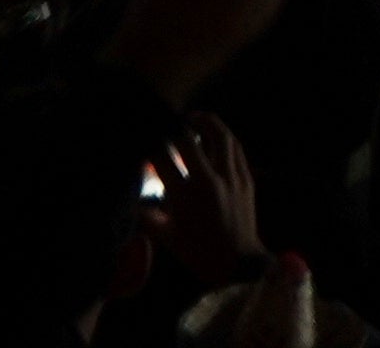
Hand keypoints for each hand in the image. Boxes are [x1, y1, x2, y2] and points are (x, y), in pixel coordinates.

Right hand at [158, 111, 262, 284]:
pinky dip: (225, 137)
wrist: (238, 262)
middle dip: (176, 127)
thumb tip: (131, 200)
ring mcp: (232, 177)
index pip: (164, 160)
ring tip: (194, 118)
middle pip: (190, 141)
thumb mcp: (166, 236)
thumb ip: (148, 215)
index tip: (145, 137)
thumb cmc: (198, 252)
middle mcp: (210, 181)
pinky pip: (236, 149)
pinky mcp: (247, 178)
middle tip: (167, 121)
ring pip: (221, 138)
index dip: (152, 145)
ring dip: (208, 123)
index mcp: (186, 196)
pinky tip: (217, 135)